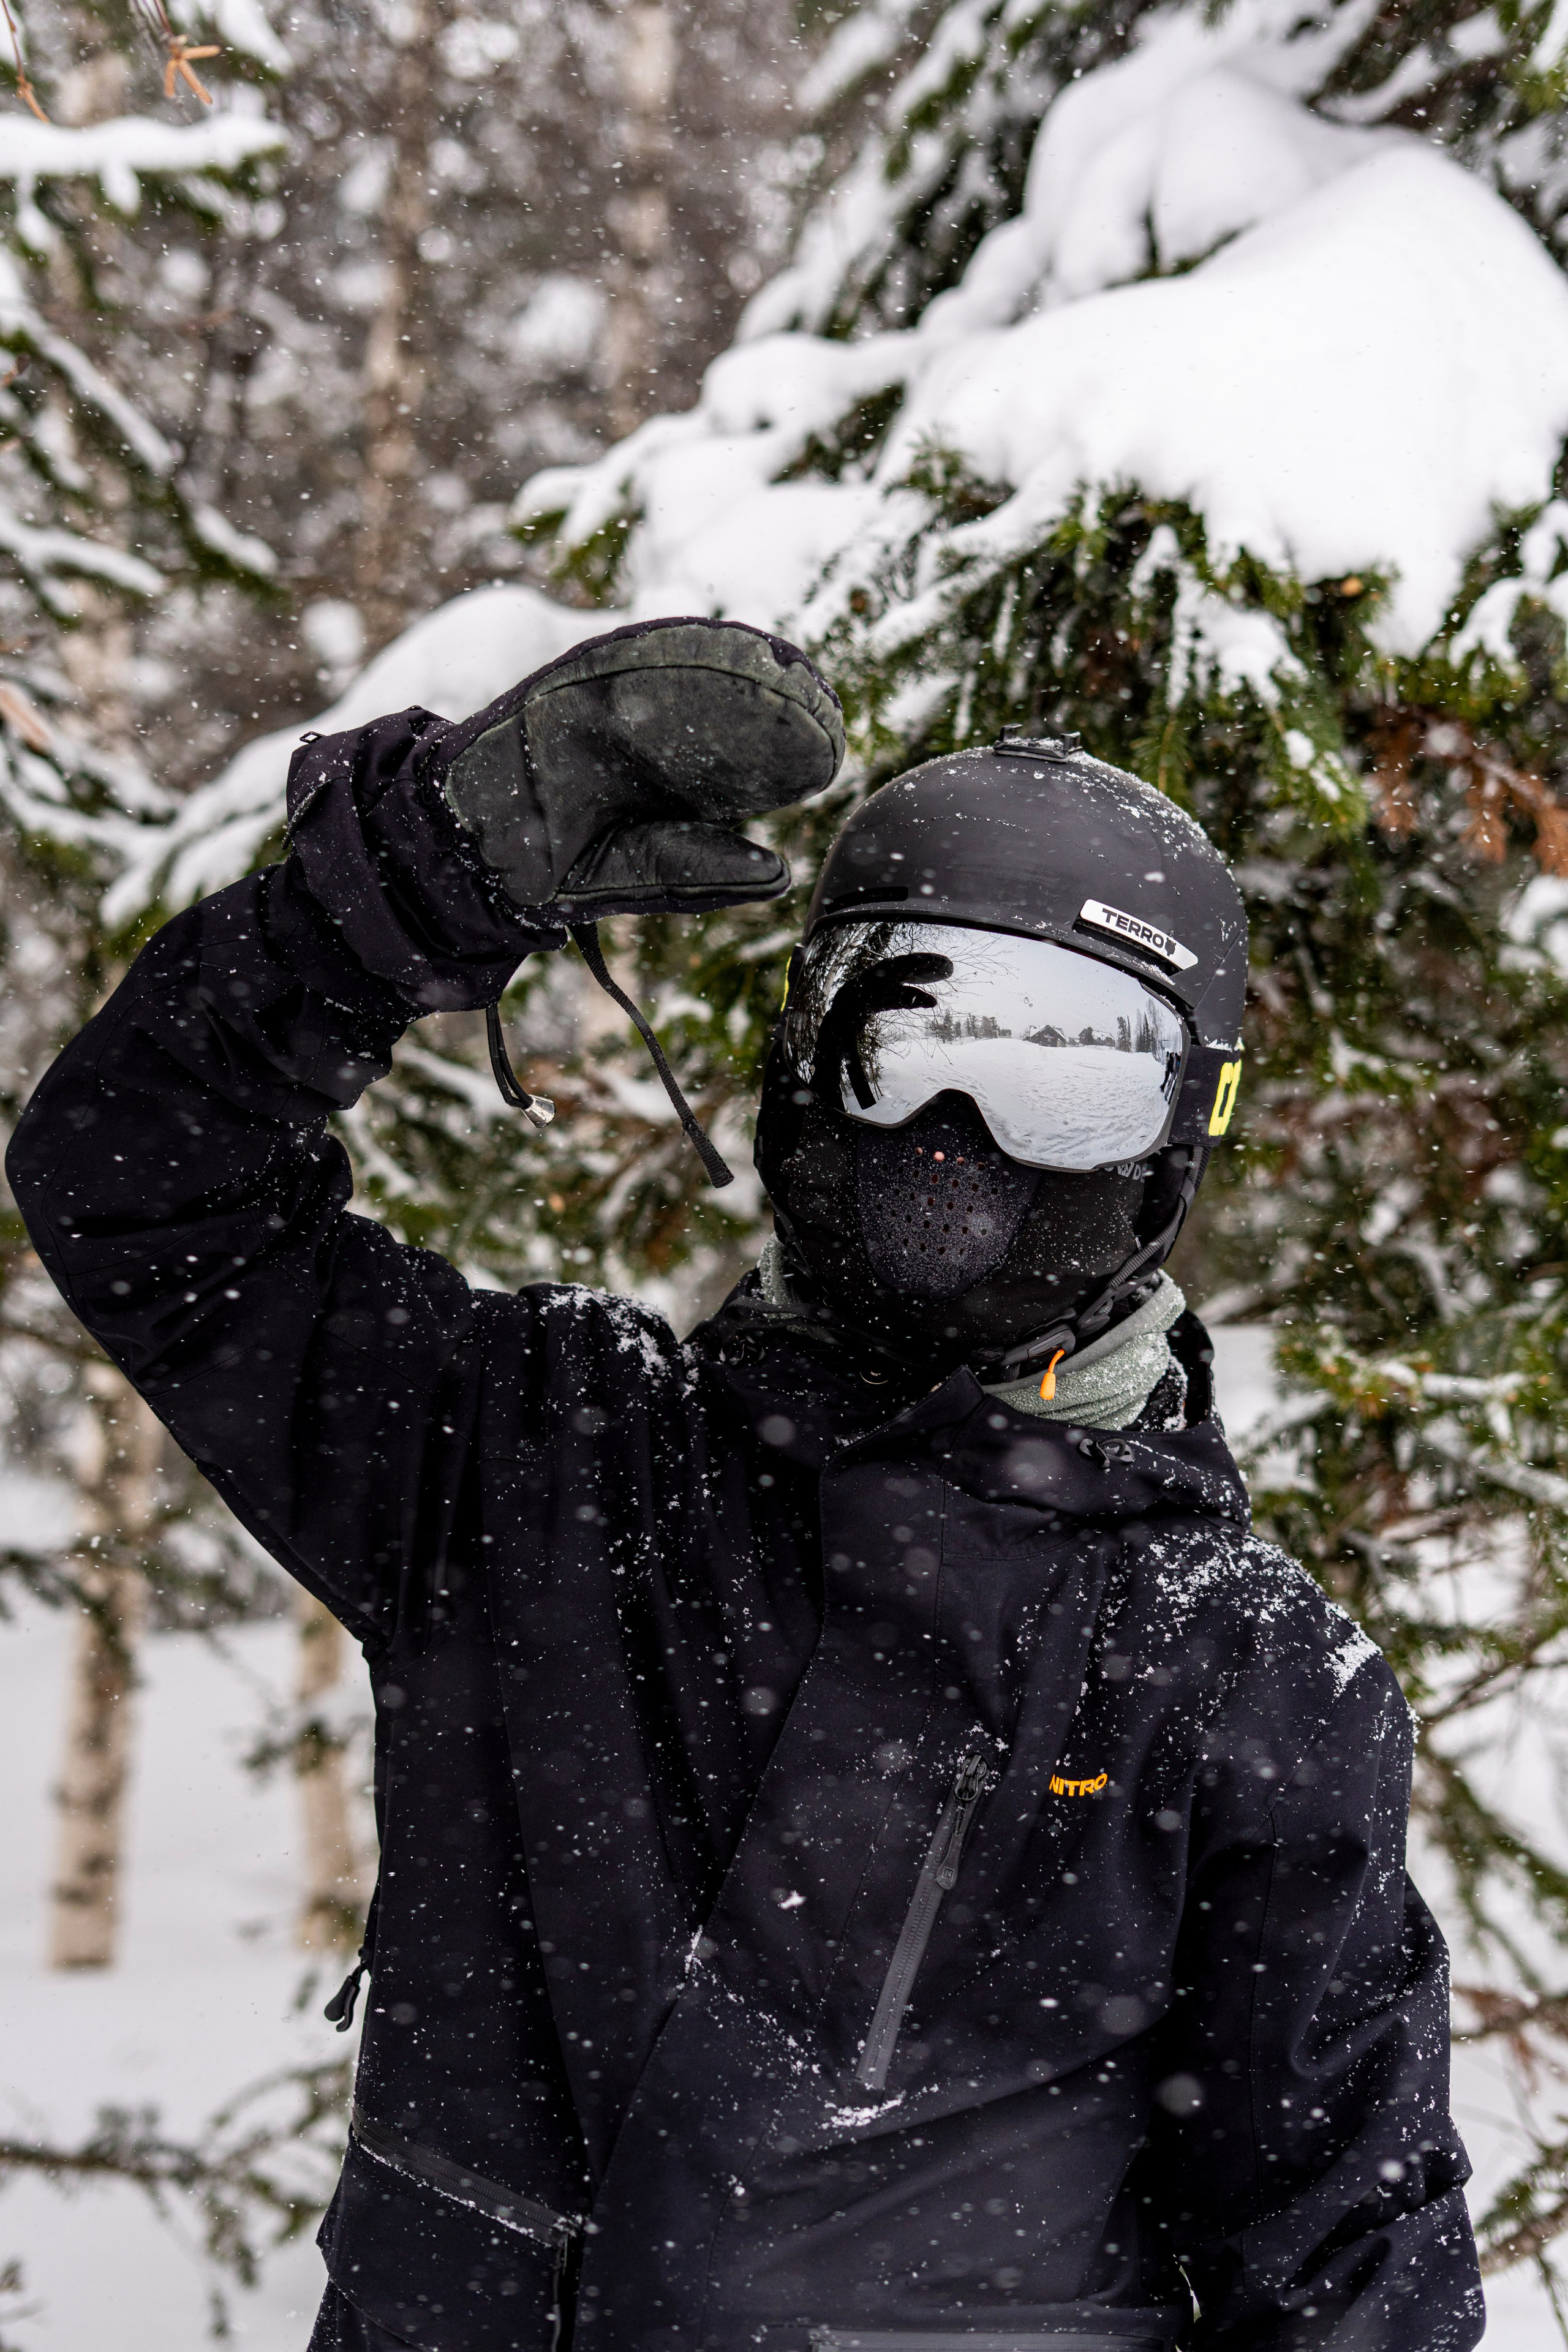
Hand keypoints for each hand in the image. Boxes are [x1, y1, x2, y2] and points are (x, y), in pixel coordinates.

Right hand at [427, 616, 844, 919]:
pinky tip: (720, 646)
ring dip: (739, 666)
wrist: (469, 846)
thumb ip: (700, 870)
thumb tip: (779, 874)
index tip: (829, 754)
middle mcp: (650, 733)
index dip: (785, 750)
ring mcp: (611, 701)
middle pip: (725, 706)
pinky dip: (674, 647)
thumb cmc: (551, 867)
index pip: (742, 755)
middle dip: (776, 702)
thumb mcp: (634, 873)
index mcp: (672, 778)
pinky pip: (628, 655)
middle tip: (826, 708)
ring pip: (687, 672)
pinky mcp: (572, 681)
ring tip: (787, 669)